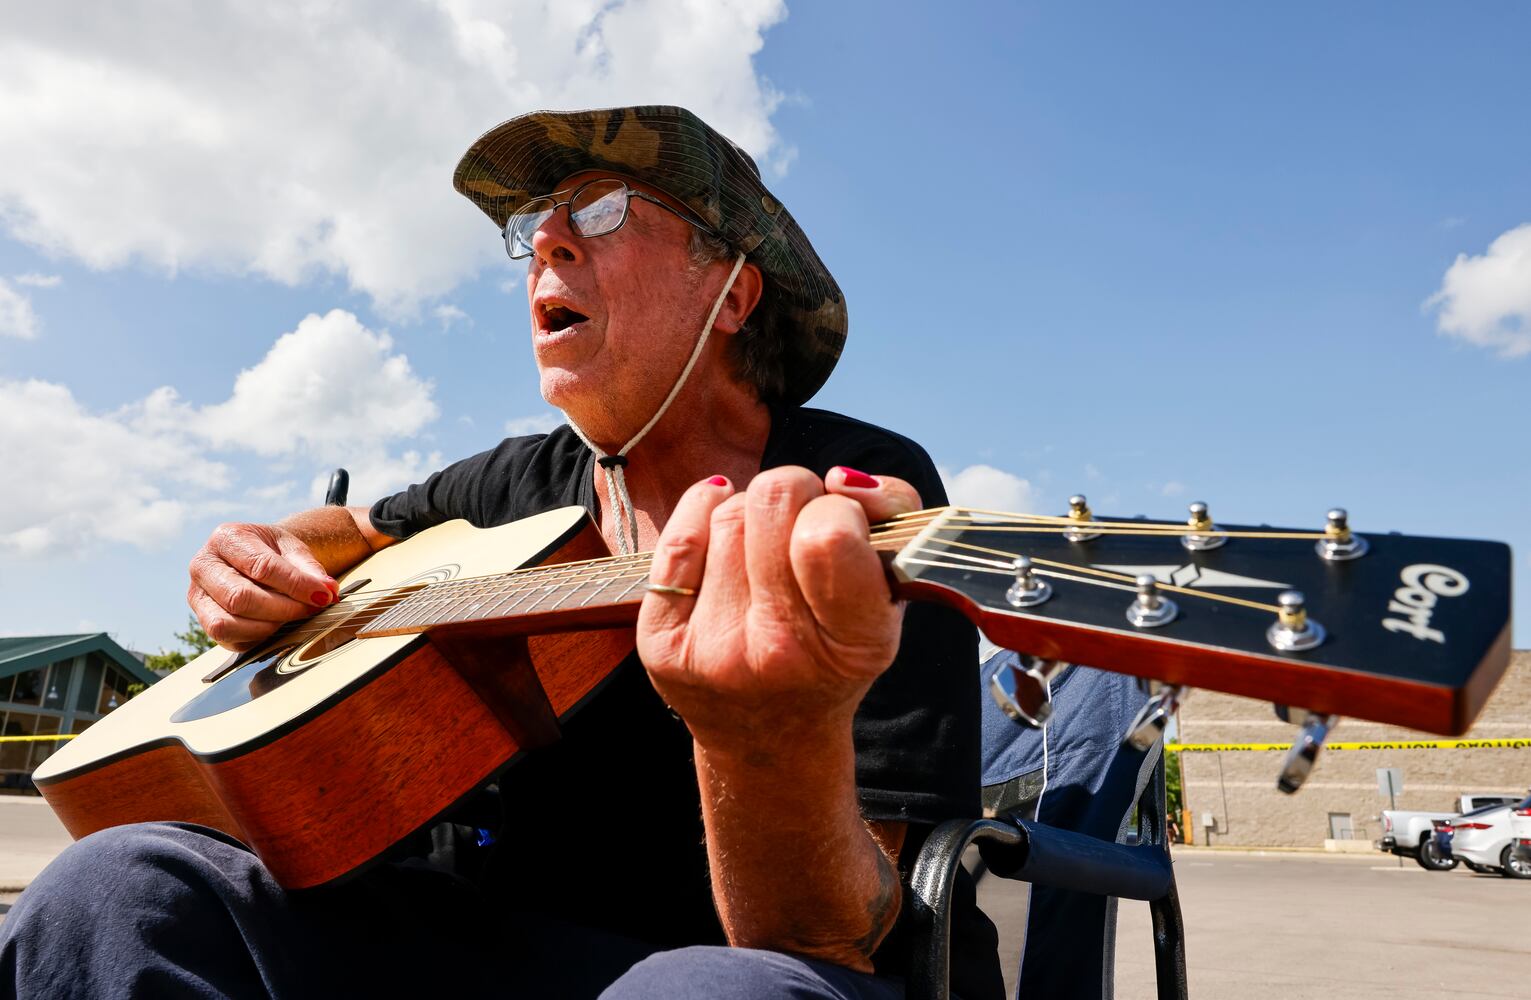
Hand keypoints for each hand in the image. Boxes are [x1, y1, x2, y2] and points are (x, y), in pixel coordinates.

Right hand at [188, 522, 337, 650]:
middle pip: (240, 597)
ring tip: (293, 617)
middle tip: (311, 609)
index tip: (323, 596)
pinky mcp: (203, 621)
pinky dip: (255, 638)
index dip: (295, 585)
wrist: (256, 558)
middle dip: (283, 608)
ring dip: (268, 626)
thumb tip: (328, 590)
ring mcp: (198, 596)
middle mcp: (203, 566)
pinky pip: (226, 638)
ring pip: (227, 622)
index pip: (261, 566)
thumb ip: (310, 568)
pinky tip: (276, 627)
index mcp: (226, 538)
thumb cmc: (275, 553)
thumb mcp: (293, 549)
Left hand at [636, 466, 921, 746]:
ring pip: (728, 512)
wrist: (770, 740)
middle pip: (772, 502)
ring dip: (752, 513)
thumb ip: (895, 519)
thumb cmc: (837, 649)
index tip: (840, 524)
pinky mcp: (661, 645)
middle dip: (794, 493)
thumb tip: (842, 479)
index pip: (828, 534)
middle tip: (801, 520)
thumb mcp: (890, 597)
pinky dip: (701, 514)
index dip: (837, 508)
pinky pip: (677, 537)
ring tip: (765, 549)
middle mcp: (776, 652)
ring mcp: (711, 649)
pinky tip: (721, 527)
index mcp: (850, 645)